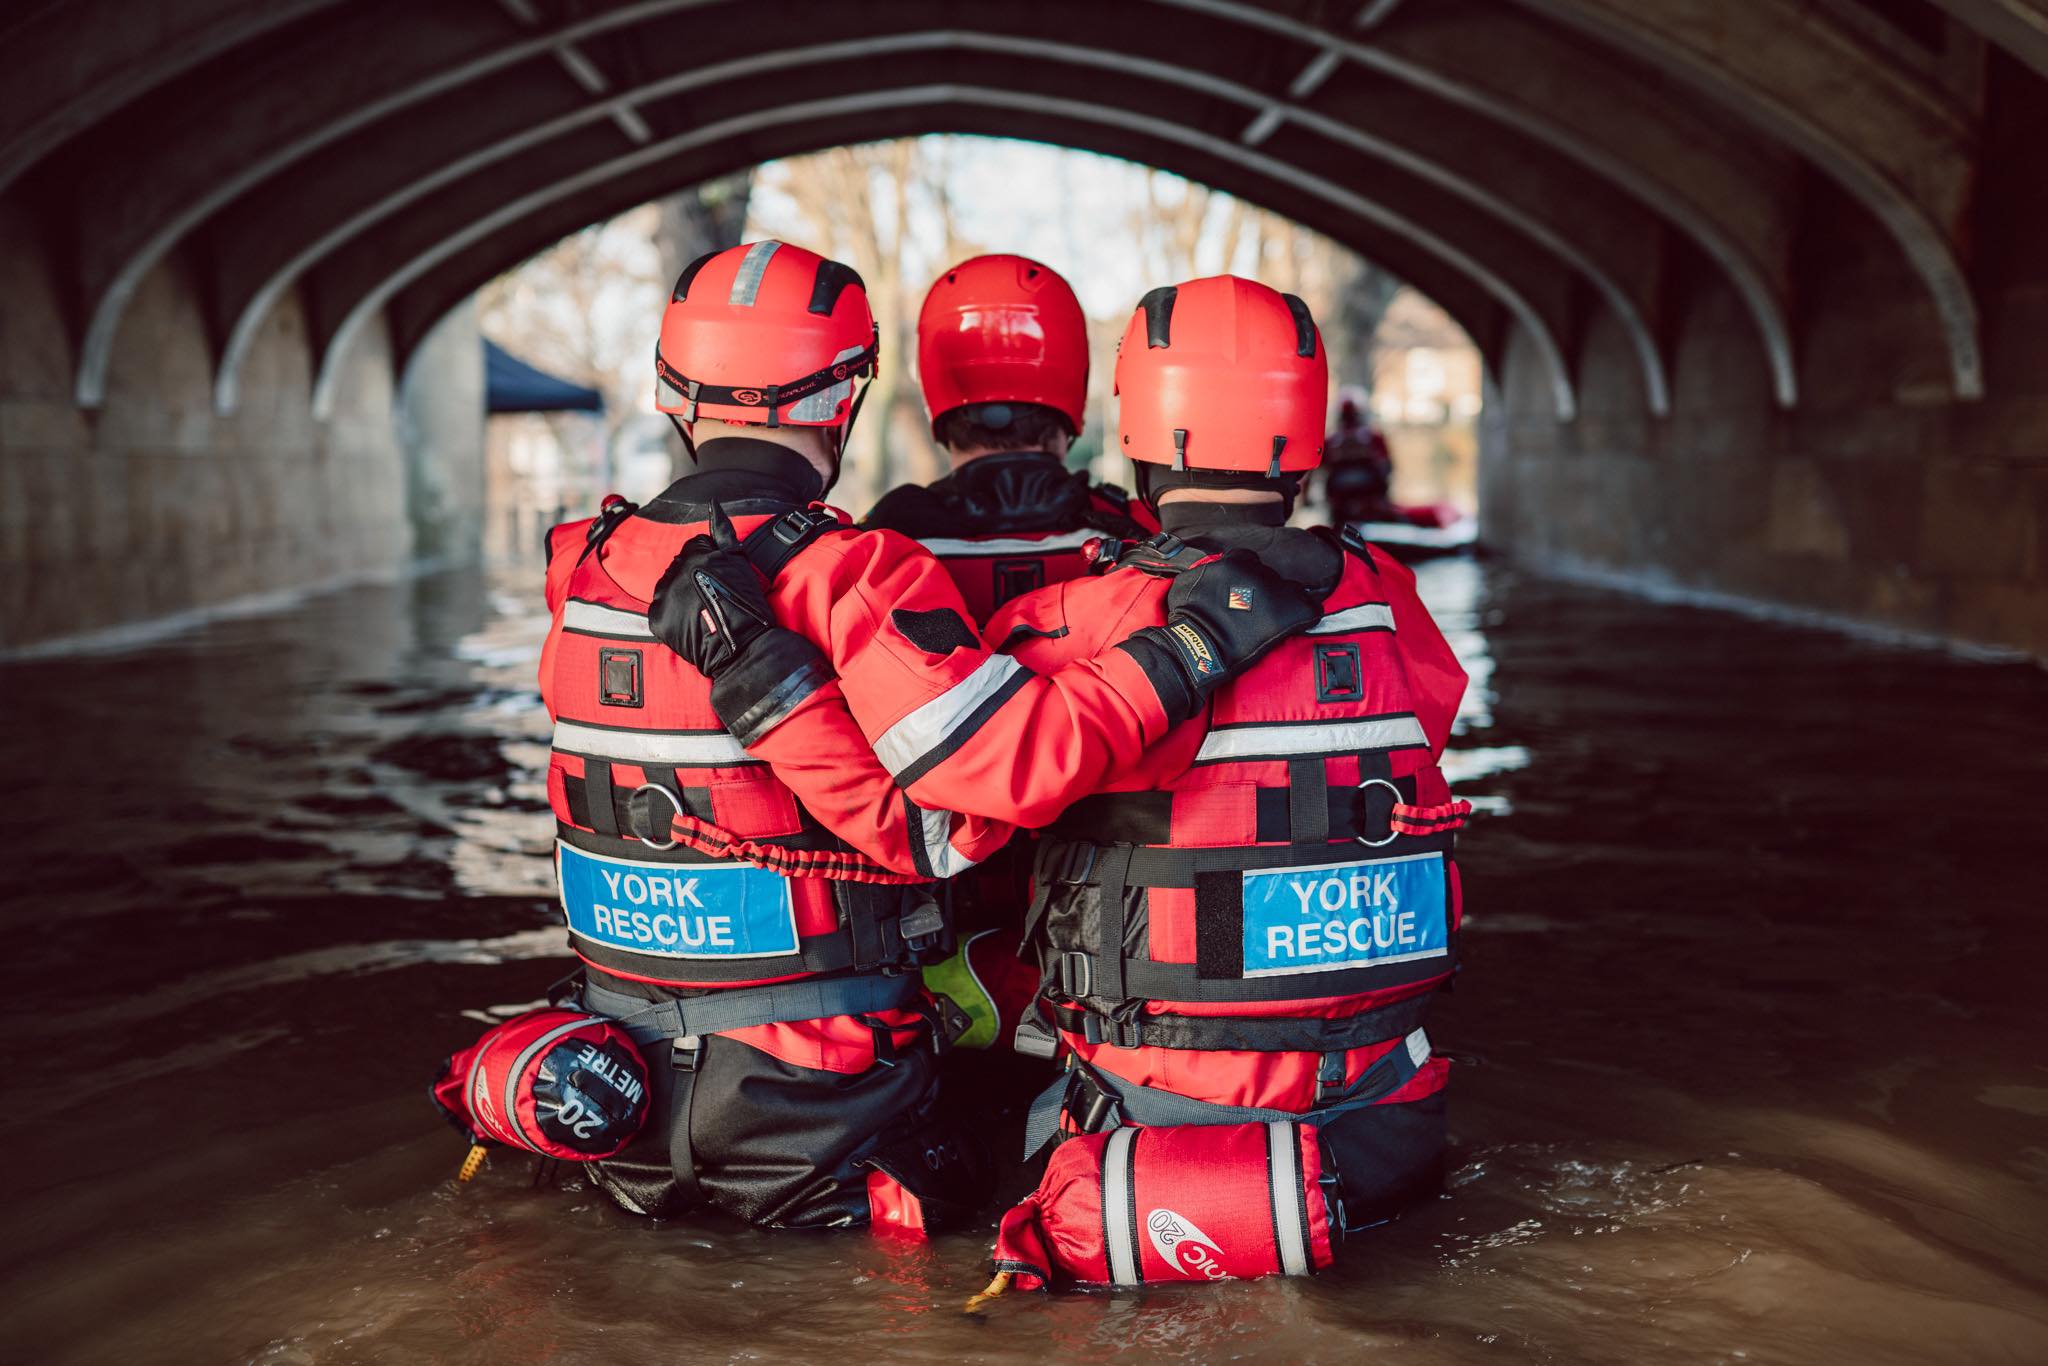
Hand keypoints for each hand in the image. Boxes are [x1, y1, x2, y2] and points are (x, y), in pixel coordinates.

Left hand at [648, 503, 775, 677]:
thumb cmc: (747, 606)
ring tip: (700, 611)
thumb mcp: (740, 562)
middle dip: (691, 578)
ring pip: (667, 587)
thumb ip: (723, 532)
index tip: (719, 580)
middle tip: (711, 597)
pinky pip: (659, 610)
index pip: (693, 547)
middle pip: (678, 566)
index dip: (708, 563)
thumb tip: (714, 505)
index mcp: (695, 554)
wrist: (742, 646)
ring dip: (680, 596)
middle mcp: (675, 571)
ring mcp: (664, 595)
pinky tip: (690, 624)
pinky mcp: (657, 618)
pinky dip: (672, 617)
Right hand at [1118, 550, 1323, 723]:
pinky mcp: (1289, 612)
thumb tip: (1212, 570)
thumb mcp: (1189, 581)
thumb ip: (1207, 570)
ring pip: (1293, 591)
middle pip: (1272, 576)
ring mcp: (1276, 592)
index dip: (1247, 577)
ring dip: (1284, 603)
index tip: (1243, 592)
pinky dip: (1304, 616)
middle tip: (1255, 611)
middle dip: (1266, 590)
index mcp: (1236, 561)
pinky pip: (1310, 610)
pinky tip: (1295, 625)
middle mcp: (1259, 572)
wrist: (1199, 646)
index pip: (1249, 561)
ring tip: (1272, 621)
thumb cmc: (1189, 618)